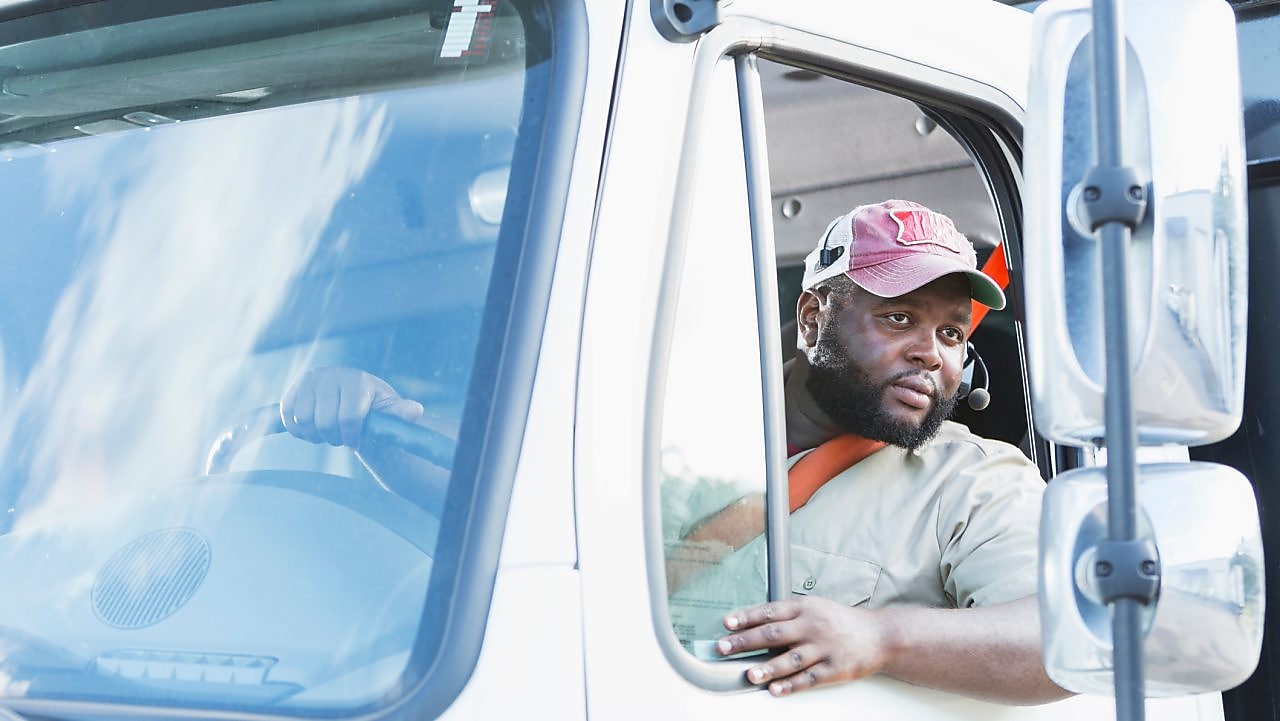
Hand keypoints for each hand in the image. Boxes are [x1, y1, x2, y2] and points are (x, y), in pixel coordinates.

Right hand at [280, 367, 423, 448]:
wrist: (351, 398)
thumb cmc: (373, 407)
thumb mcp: (389, 410)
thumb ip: (400, 412)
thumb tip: (415, 412)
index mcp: (356, 380)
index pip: (348, 418)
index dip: (351, 437)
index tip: (356, 440)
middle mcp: (330, 374)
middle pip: (323, 423)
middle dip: (333, 438)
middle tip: (340, 436)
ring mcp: (309, 380)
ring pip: (303, 421)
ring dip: (315, 435)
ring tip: (327, 432)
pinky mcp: (292, 389)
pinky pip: (287, 418)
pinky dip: (298, 430)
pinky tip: (312, 429)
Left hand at [717, 596, 892, 696]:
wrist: (880, 634)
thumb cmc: (840, 621)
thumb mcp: (815, 608)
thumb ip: (788, 615)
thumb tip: (753, 623)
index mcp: (805, 608)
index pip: (769, 611)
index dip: (746, 617)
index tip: (726, 624)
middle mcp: (812, 625)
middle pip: (774, 633)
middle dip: (746, 641)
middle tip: (724, 648)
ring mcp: (824, 647)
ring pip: (791, 658)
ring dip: (768, 667)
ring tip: (749, 674)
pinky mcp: (835, 668)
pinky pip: (809, 678)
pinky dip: (791, 685)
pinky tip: (775, 690)